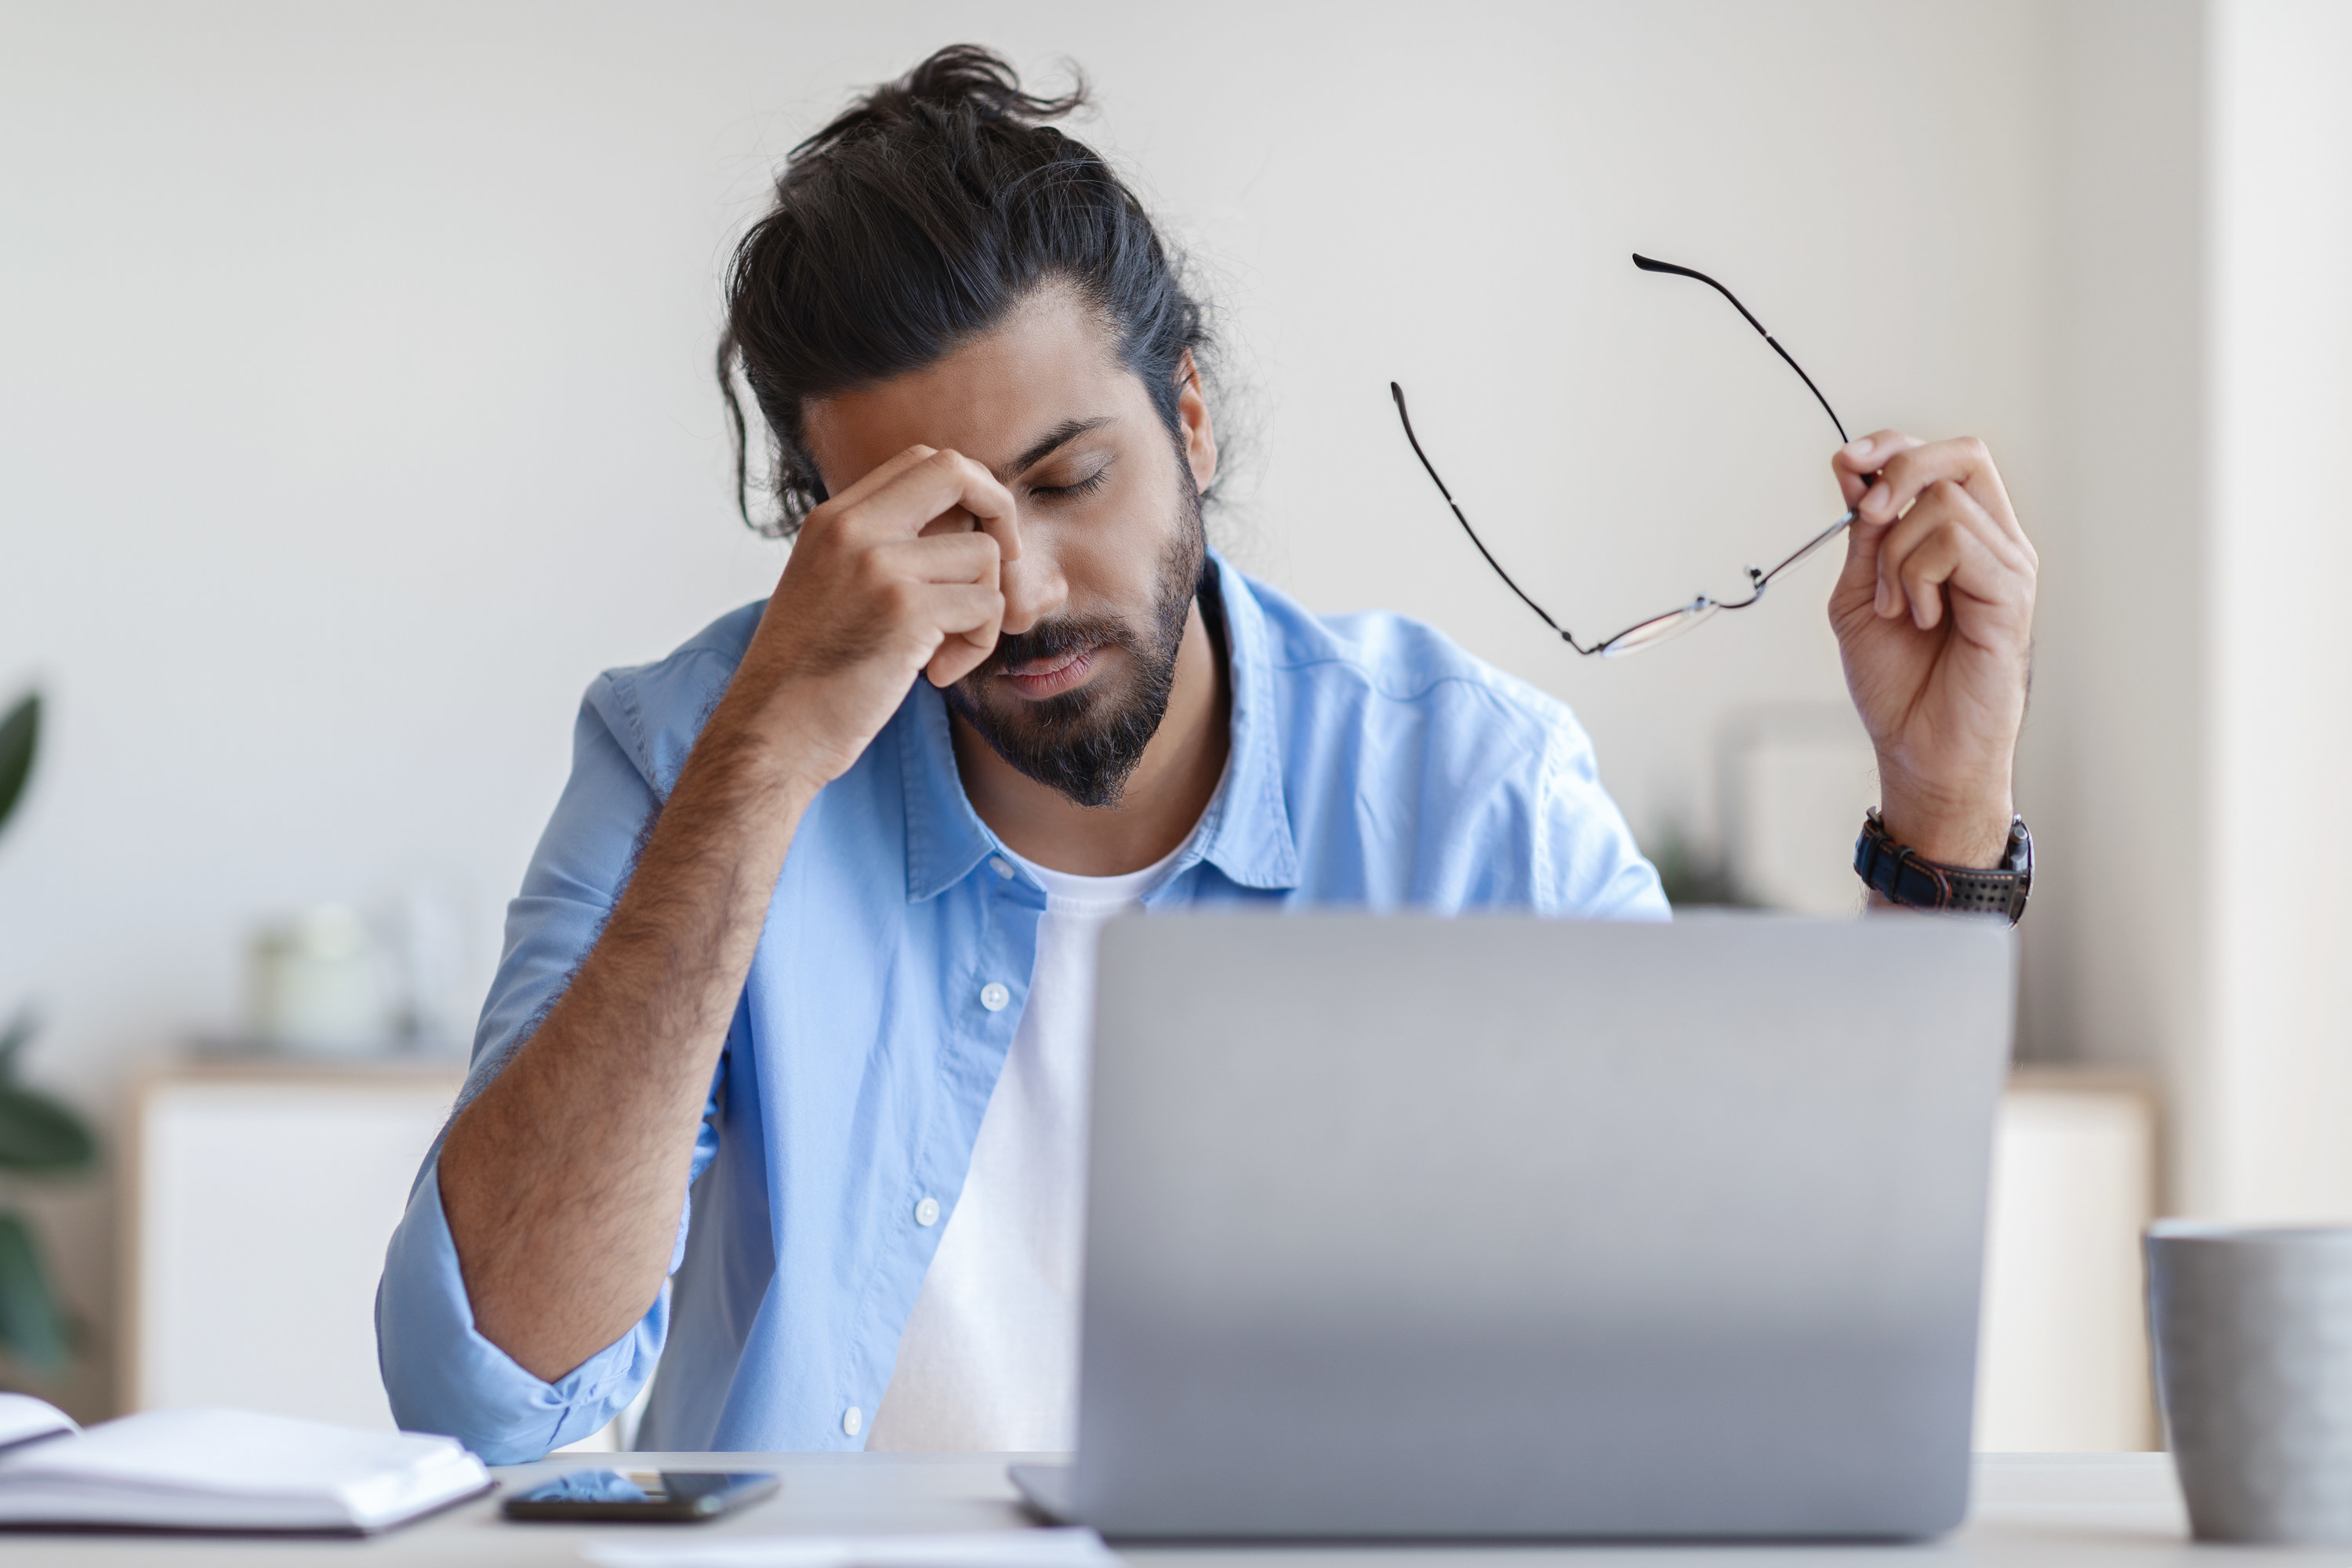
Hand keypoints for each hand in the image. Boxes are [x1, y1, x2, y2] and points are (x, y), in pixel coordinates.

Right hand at [717, 445, 1020, 795]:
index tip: (975, 538)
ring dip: (983, 611)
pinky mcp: (907, 611)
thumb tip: (967, 534)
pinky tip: (936, 675)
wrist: (771, 733)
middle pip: (956, 471)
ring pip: (985, 554)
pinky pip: (987, 607)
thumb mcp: (829, 588)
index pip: (922, 461)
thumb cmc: (806, 677)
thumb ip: (880, 552)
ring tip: (942, 652)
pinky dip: (977, 647)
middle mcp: (853, 528)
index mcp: (833, 518)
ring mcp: (879, 565)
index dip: (967, 491)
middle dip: (1000, 512)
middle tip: (1002, 567)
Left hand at [1827, 433, 2036, 867]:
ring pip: (1944, 504)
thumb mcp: (1860, 594)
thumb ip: (1864, 535)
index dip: (1892, 446)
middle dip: (1901, 470)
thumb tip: (1854, 470)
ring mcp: (2008, 566)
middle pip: (1962, 455)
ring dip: (1896, 555)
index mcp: (1960, 537)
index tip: (1846, 464)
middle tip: (1868, 516)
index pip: (1942, 458)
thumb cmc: (1898, 681)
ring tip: (1897, 608)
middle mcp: (1993, 543)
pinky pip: (1955, 544)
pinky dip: (1917, 578)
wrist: (1918, 748)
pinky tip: (1922, 619)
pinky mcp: (2011, 595)